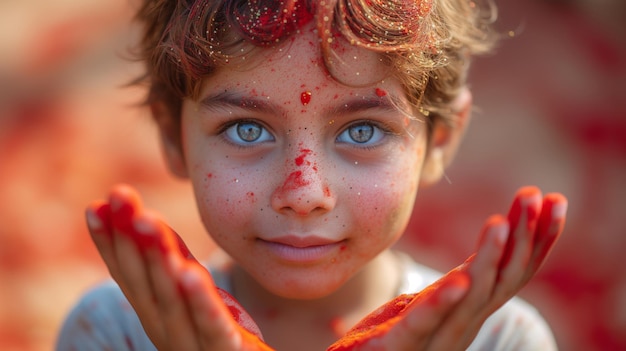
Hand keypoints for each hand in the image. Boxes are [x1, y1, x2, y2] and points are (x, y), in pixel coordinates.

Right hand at [85, 184, 273, 350]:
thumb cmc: (216, 331)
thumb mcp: (193, 290)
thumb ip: (172, 259)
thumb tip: (142, 218)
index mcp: (155, 314)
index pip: (127, 275)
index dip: (109, 242)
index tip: (95, 205)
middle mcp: (165, 330)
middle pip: (145, 283)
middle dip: (131, 237)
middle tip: (120, 194)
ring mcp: (192, 345)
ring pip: (171, 300)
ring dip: (157, 260)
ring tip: (148, 222)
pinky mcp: (225, 350)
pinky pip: (212, 326)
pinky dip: (200, 300)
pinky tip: (191, 273)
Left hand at [327, 186, 566, 350]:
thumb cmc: (394, 340)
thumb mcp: (427, 308)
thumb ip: (450, 292)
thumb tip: (470, 269)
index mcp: (470, 311)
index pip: (513, 272)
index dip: (538, 239)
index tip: (555, 200)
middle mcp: (463, 325)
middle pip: (505, 279)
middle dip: (524, 236)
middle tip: (534, 194)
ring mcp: (437, 339)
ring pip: (474, 297)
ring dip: (491, 257)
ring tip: (500, 222)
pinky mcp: (400, 345)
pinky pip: (425, 321)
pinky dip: (444, 300)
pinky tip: (459, 279)